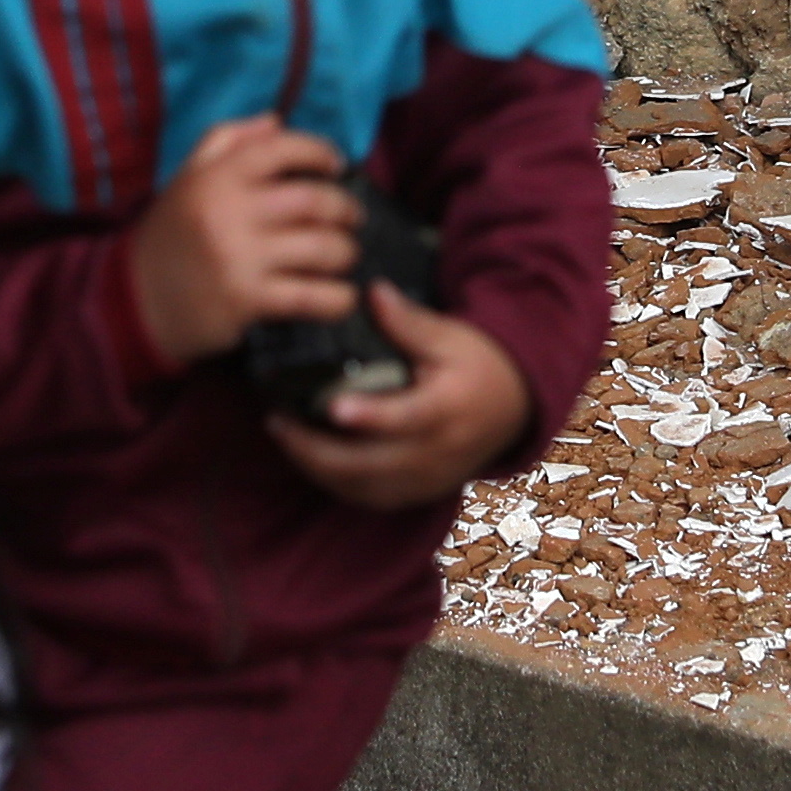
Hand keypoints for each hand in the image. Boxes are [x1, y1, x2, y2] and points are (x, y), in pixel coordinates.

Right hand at [122, 120, 366, 366]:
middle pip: (314, 201)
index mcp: (217, 177)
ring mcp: (240, 258)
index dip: (319, 152)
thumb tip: (276, 122)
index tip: (336, 164)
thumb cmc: (170, 235)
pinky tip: (341, 296)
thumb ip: (227, 141)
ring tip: (344, 255)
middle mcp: (230, 212)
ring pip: (321, 248)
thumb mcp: (187, 177)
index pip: (281, 149)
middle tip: (352, 217)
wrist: (134, 300)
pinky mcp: (248, 300)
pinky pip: (312, 296)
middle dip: (346, 209)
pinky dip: (338, 298)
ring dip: (345, 252)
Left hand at [270, 285, 530, 508]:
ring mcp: (426, 479)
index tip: (332, 407)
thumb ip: (408, 322)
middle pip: (369, 465)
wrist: (514, 408)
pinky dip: (335, 481)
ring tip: (284, 435)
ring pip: (362, 487)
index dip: (368, 416)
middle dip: (316, 449)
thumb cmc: (478, 366)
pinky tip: (308, 457)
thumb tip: (372, 293)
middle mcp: (436, 453)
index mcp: (447, 410)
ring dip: (317, 467)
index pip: (404, 419)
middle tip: (277, 421)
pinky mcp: (418, 492)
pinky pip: (369, 498)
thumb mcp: (450, 338)